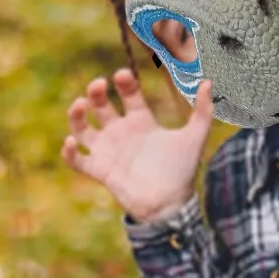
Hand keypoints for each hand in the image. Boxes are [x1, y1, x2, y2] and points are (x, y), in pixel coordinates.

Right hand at [63, 70, 214, 224]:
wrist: (171, 203)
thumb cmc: (182, 170)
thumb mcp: (195, 137)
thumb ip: (203, 111)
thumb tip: (210, 82)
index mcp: (142, 121)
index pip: (128, 95)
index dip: (124, 83)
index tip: (122, 74)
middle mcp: (121, 132)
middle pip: (101, 106)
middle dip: (96, 93)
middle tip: (98, 83)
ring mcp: (108, 150)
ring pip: (82, 129)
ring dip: (76, 115)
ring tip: (79, 104)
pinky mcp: (99, 170)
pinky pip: (76, 160)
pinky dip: (68, 152)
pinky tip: (70, 141)